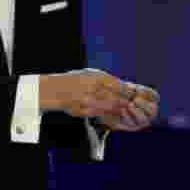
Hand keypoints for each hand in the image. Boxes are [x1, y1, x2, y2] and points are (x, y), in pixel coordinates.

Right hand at [40, 69, 158, 129]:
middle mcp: (92, 90)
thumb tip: (124, 85)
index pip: (118, 86)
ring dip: (119, 110)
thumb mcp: (91, 74)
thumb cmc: (77, 80)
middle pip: (115, 98)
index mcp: (95, 78)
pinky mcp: (82, 111)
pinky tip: (113, 115)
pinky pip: (99, 115)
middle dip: (125, 102)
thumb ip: (107, 80)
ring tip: (125, 110)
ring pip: (108, 108)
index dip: (127, 92)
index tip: (133, 94)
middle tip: (133, 105)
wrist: (55, 89)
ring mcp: (86, 101)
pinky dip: (108, 115)